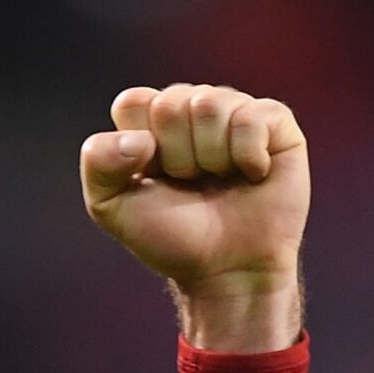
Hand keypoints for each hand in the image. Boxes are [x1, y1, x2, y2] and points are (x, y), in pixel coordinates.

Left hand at [81, 84, 306, 351]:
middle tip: (190, 184)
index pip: (133, 102)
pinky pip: (252, 116)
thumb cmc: (171, 237)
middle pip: (170, 103)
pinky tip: (251, 175)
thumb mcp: (111, 207)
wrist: (225, 270)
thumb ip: (98, 163)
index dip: (140, 146)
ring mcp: (235, 112)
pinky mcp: (275, 123)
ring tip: (220, 181)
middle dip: (176, 156)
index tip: (153, 178)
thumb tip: (140, 138)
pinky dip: (247, 155)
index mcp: (152, 123)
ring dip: (210, 158)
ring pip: (210, 104)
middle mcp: (193, 109)